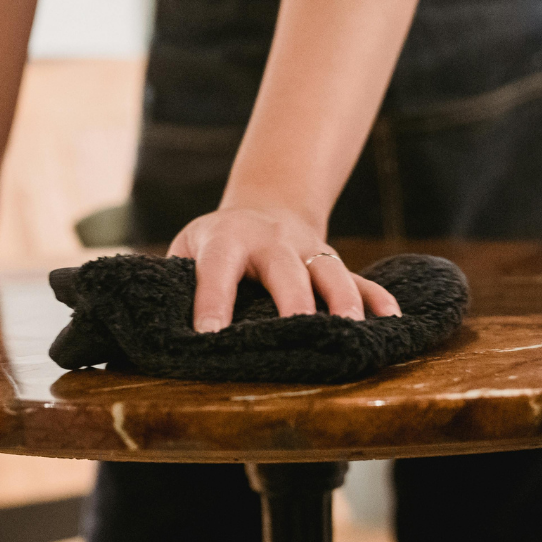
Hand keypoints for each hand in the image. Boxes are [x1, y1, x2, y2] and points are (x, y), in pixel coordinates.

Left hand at [168, 206, 401, 332]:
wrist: (264, 207)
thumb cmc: (216, 242)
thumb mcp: (186, 248)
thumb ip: (173, 279)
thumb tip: (150, 326)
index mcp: (227, 239)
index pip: (216, 268)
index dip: (212, 299)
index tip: (208, 334)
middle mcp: (271, 242)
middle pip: (285, 267)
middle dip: (292, 298)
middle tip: (298, 328)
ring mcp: (307, 250)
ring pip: (330, 270)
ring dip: (342, 298)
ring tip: (350, 328)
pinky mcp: (331, 262)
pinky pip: (359, 278)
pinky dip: (377, 297)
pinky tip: (391, 321)